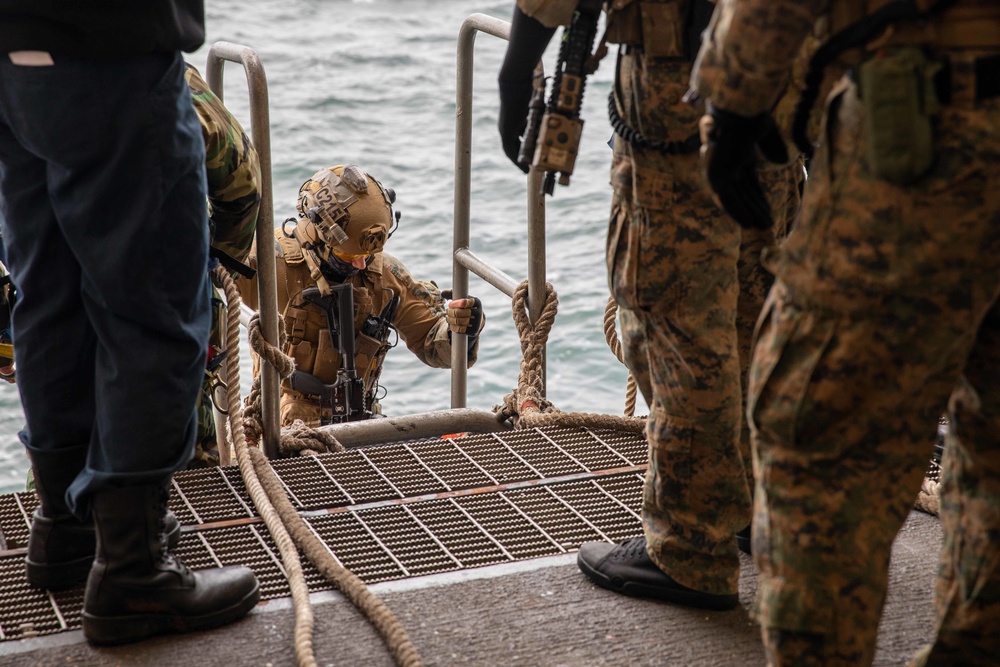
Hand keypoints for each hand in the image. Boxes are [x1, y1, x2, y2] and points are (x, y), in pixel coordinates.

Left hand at [444, 294, 484, 337]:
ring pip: (458, 321)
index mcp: (476, 302)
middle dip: (450, 312)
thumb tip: (443, 293)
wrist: (476, 320)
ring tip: (448, 317)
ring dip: (450, 320)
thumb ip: (452, 294)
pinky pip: (459, 329)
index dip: (456, 303)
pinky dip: (453, 327)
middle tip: (447, 311)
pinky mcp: (473, 330)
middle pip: (458, 313)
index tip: (450, 304)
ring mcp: (476, 322)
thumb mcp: (462, 299)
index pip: (465, 302)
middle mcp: (478, 312)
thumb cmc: (466, 307)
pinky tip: (451, 324)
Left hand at [498, 6, 555, 172]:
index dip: (528, 148)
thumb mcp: (541, 104)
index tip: (534, 157)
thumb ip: (547, 111)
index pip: (523, 138)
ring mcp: (506, 127)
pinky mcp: (505, 129)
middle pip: (517, 145)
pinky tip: (522, 164)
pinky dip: (515, 157)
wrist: (517, 80)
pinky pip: (509, 148)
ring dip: (520, 160)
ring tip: (527, 170)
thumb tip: (561, 112)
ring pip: (513, 149)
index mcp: (518, 119)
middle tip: (531, 168)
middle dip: (525, 157)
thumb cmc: (530, 87)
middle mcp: (510, 125)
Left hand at [699, 103, 787, 229]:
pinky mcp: (717, 177)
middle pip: (742, 193)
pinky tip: (749, 224)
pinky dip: (739, 212)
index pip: (748, 183)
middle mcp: (727, 166)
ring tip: (762, 227)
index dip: (758, 198)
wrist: (739, 112)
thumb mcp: (766, 134)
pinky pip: (729, 200)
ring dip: (749, 213)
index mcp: (736, 156)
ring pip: (736, 198)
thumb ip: (773, 148)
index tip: (768, 210)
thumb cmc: (751, 116)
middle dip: (754, 209)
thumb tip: (782, 161)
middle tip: (765, 224)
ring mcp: (720, 172)